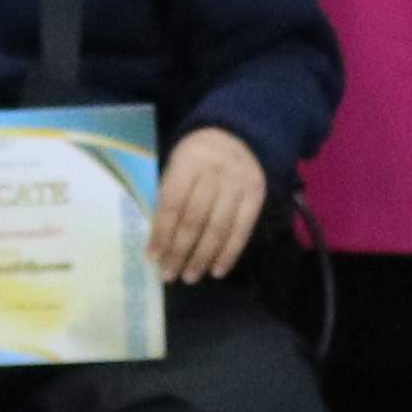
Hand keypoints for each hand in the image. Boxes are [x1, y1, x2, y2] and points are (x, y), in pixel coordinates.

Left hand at [150, 127, 269, 284]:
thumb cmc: (197, 156)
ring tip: (190, 277)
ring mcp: (238, 184)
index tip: (153, 258)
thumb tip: (158, 239)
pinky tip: (217, 270)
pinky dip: (230, 253)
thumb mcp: (176, 164)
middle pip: (195, 219)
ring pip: (219, 228)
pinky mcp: (257, 195)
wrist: (238, 134)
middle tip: (169, 275)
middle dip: (180, 251)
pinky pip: (242, 229)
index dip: (162, 233)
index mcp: (188, 161)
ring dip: (203, 257)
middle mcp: (215, 172)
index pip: (172, 203)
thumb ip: (169, 195)